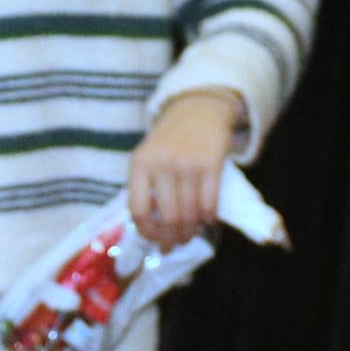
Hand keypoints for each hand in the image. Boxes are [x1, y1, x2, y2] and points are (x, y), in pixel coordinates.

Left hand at [127, 93, 241, 249]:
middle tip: (178, 242)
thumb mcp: (148, 156)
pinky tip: (208, 219)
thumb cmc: (171, 138)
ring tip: (193, 232)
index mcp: (140, 164)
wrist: (198, 108)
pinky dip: (209, 217)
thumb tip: (153, 229)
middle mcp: (162, 165)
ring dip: (193, 230)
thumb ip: (146, 187)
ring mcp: (187, 165)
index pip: (138, 210)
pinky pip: (209, 203)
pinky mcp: (211, 164)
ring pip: (190, 213)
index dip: (147, 232)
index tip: (155, 240)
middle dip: (174, 237)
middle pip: (168, 218)